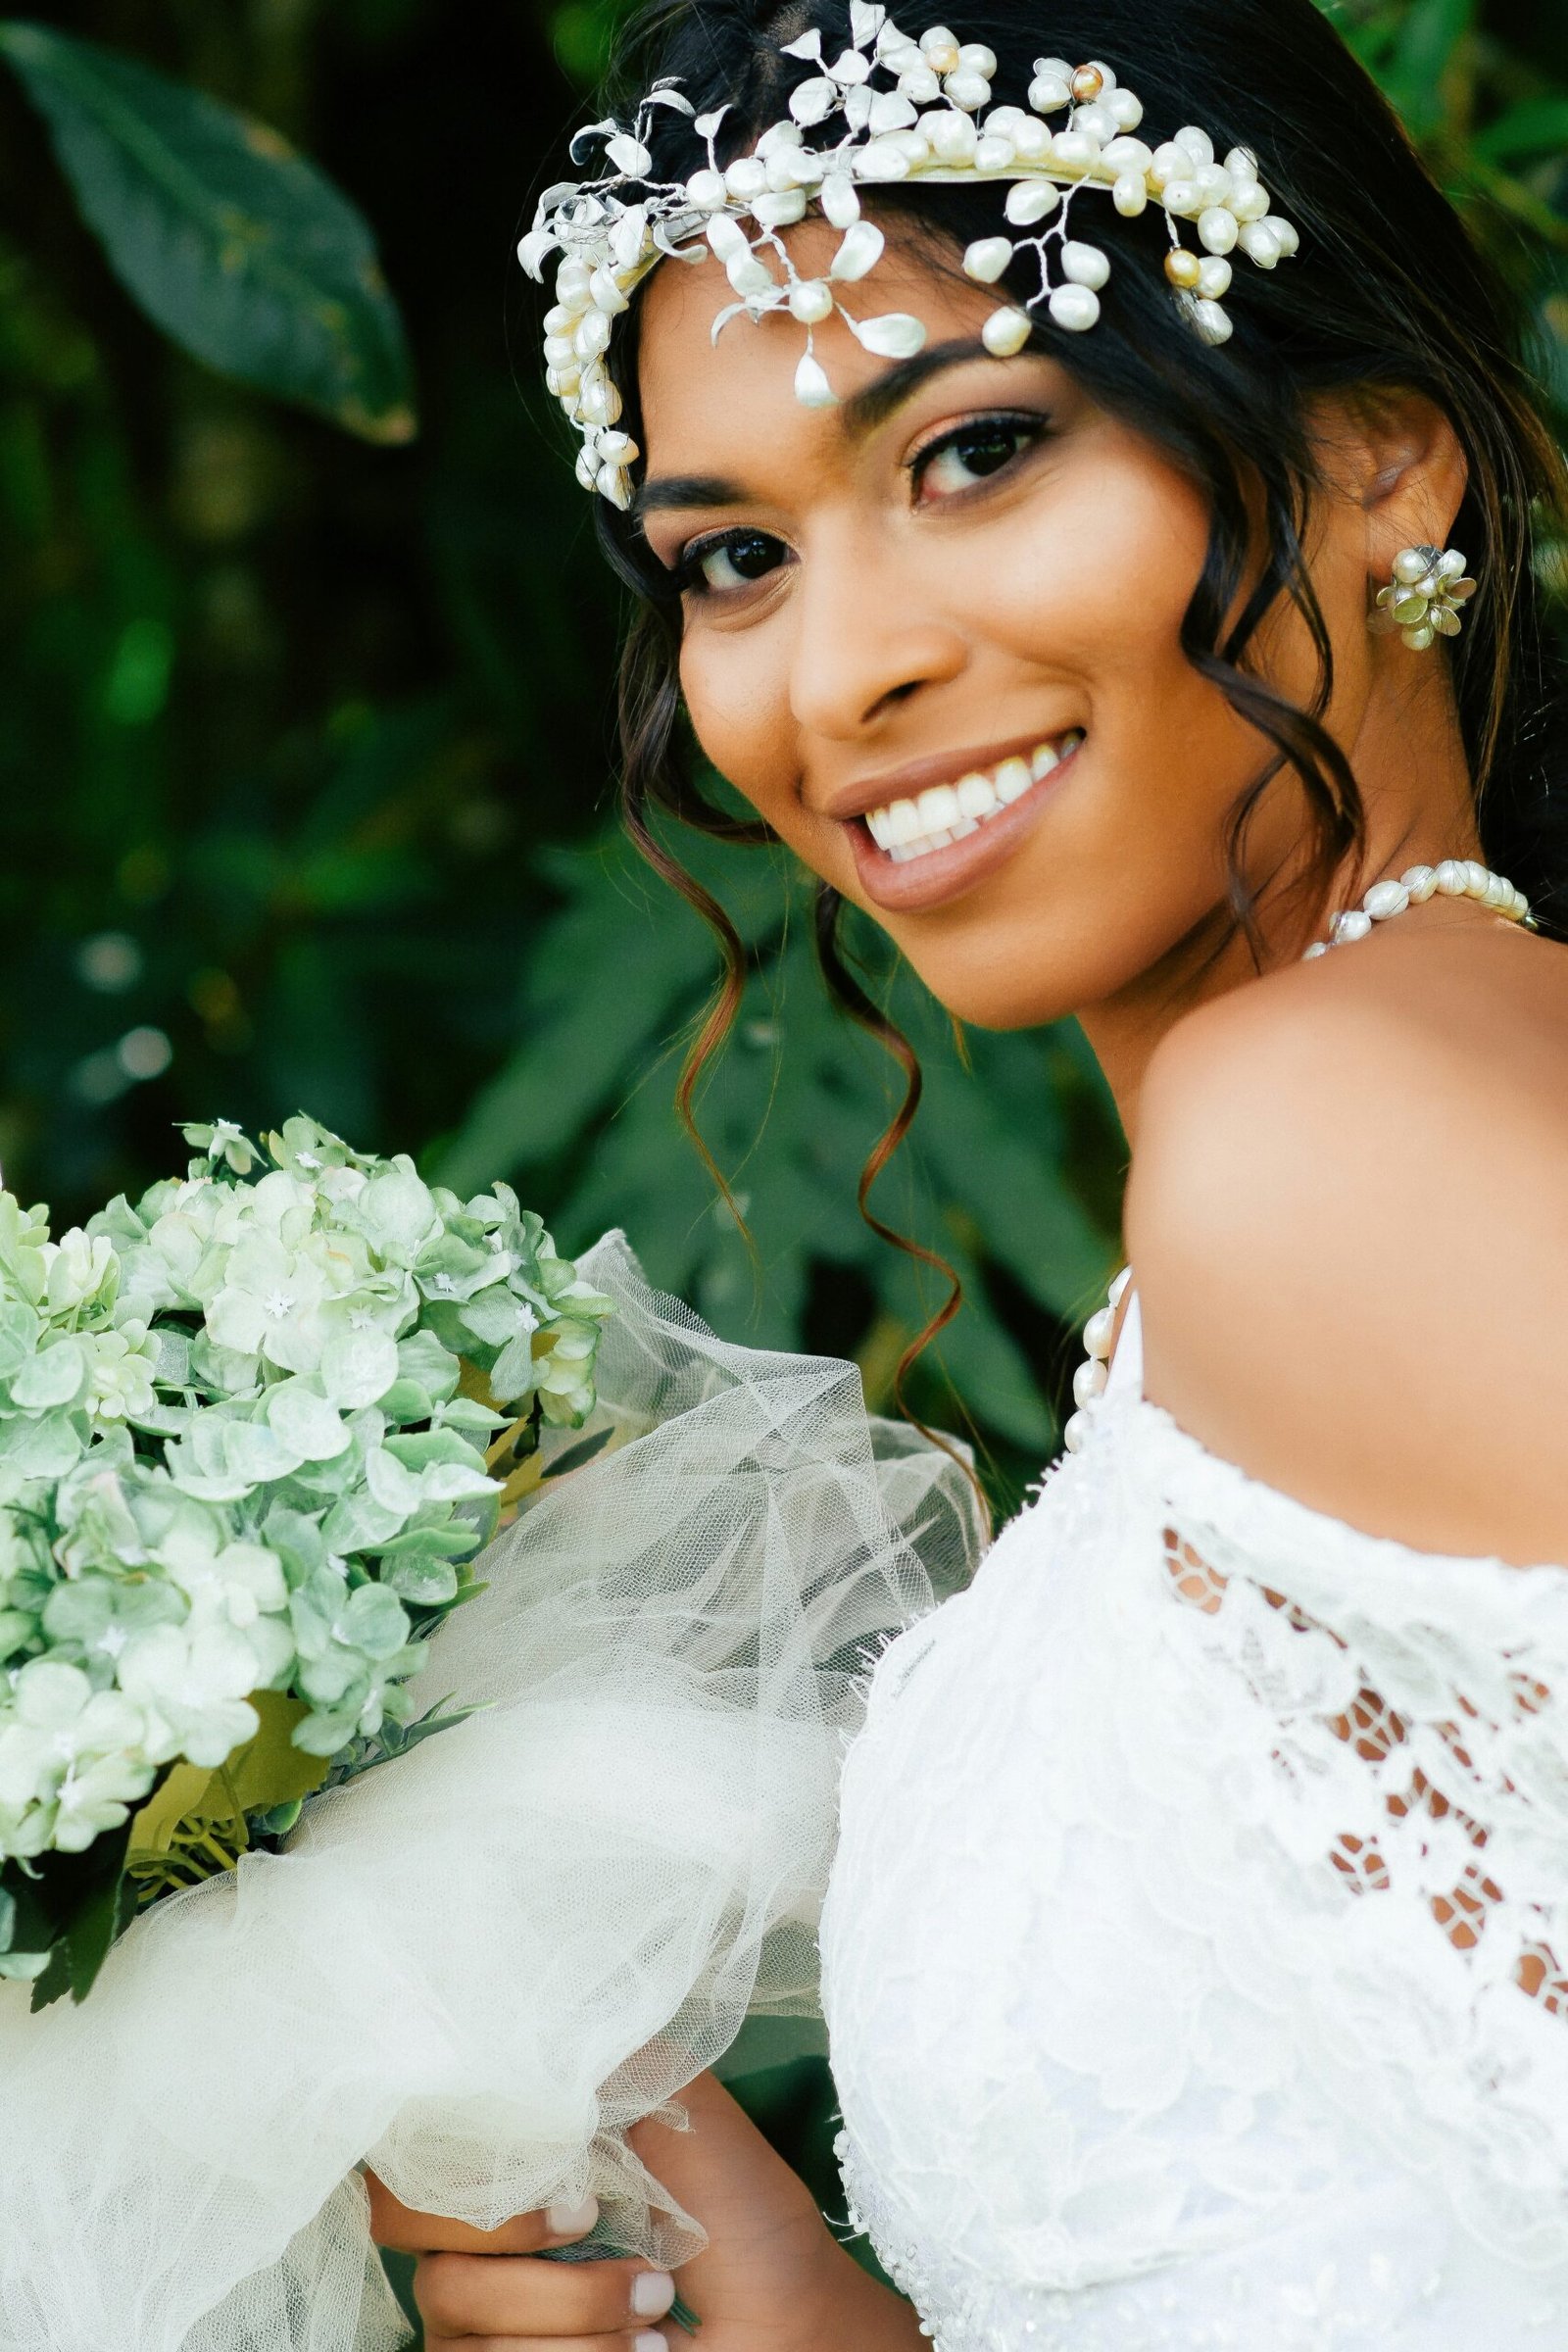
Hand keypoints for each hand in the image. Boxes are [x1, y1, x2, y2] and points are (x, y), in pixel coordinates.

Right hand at [366, 2071, 923, 2350]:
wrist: (793, 2326)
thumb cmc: (744, 2222)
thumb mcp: (687, 2110)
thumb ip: (607, 2062)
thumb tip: (524, 2023)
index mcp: (512, 2161)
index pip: (407, 2149)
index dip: (456, 2161)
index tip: (567, 2181)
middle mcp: (478, 2241)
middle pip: (407, 2230)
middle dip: (516, 2240)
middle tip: (596, 2229)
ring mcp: (484, 2320)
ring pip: (451, 2314)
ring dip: (571, 2313)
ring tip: (654, 2306)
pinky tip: (640, 2349)